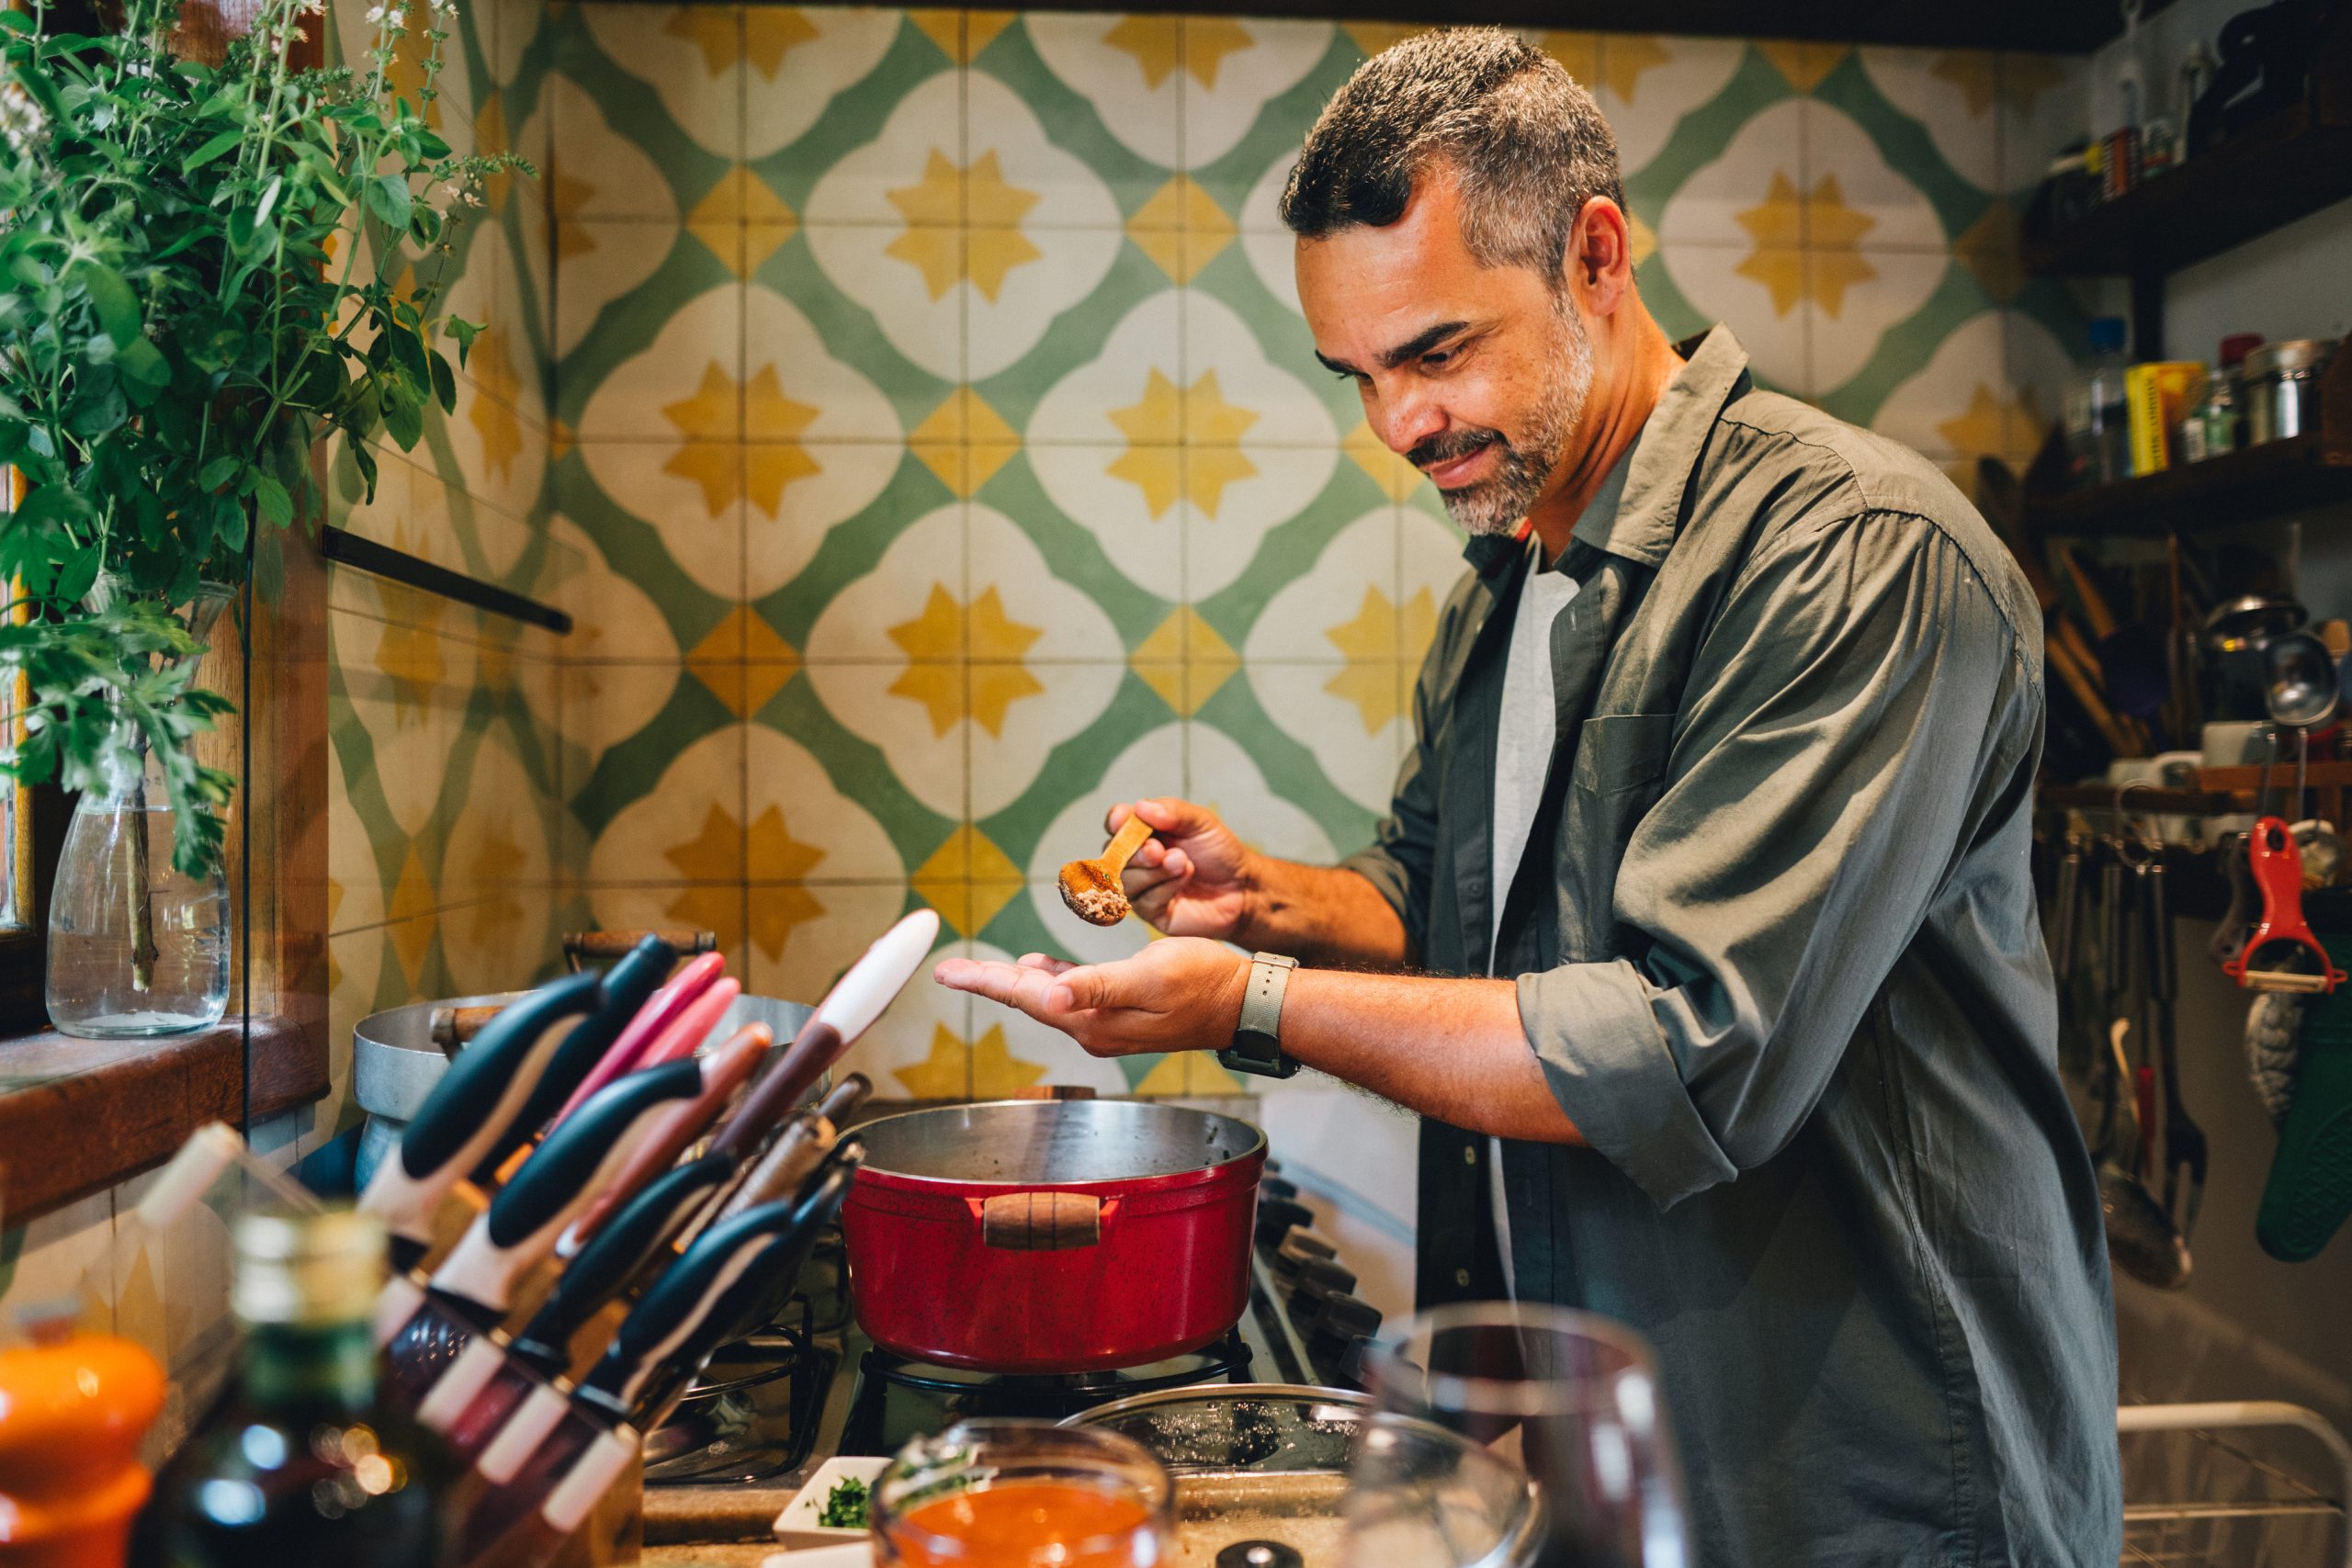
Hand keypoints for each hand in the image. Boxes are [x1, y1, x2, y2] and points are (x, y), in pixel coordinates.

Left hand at [933, 939, 1247, 1057]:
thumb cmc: (1203, 981)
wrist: (1241, 1003)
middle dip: (989, 982)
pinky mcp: (1121, 1015)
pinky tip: (1041, 969)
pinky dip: (1050, 980)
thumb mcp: (1150, 976)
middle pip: (1029, 999)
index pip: (1026, 996)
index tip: (947, 972)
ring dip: (1015, 983)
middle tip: (951, 971)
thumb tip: (1050, 997)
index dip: (985, 980)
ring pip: (1047, 999)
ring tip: (982, 971)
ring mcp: (1106, 1025)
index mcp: (1093, 1019)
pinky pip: (1072, 996)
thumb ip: (1097, 987)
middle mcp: (1093, 1028)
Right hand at [1107, 798, 1254, 940]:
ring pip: (1128, 879)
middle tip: (1159, 850)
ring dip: (1155, 870)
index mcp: (1145, 832)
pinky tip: (1185, 878)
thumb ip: (1173, 812)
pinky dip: (1165, 887)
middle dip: (1136, 851)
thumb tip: (1140, 807)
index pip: (1118, 823)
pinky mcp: (1152, 912)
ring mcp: (1143, 886)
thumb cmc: (1219, 852)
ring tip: (1184, 863)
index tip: (1122, 819)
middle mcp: (1138, 859)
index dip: (1116, 820)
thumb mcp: (1201, 822)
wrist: (1243, 887)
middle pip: (1115, 854)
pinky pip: (1145, 901)